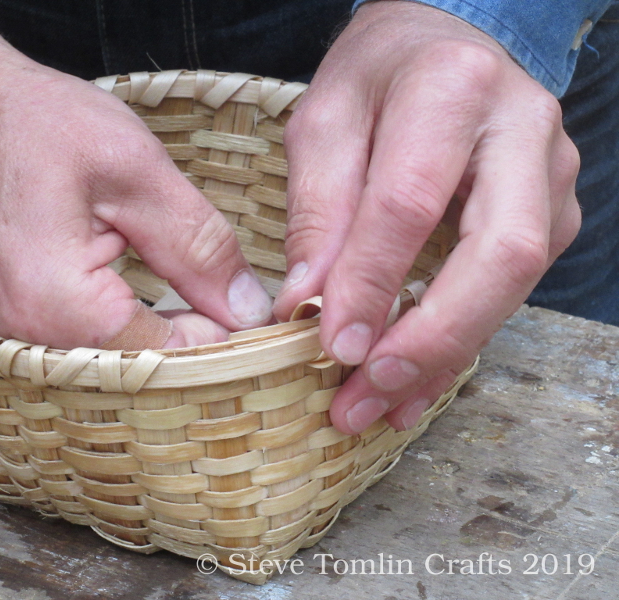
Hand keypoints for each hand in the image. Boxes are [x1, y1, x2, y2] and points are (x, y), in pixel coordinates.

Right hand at [0, 0, 272, 349]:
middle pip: (141, 368)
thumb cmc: (30, 122)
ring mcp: (8, 338)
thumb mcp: (136, 171)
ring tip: (198, 301)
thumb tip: (247, 307)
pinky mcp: (6, 324)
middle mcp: (26, 341)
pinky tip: (151, 302)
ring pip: (113, 361)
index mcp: (60, 308)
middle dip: (196, 341)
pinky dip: (124, 330)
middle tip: (232, 302)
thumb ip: (199, 246)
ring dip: (162, 336)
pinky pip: (81, 347)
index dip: (226, 337)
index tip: (257, 311)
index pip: (173, 356)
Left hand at [274, 1, 580, 432]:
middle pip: (499, 255)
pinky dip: (458, 342)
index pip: (409, 203)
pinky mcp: (550, 213)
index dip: (370, 283)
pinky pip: (509, 291)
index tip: (330, 346)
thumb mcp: (324, 122)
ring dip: (444, 357)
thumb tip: (308, 306)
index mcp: (452, 89)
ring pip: (514, 284)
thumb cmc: (377, 78)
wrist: (444, 44)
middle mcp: (521, 132)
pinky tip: (412, 381)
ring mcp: (549, 177)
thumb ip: (318, 209)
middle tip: (366, 394)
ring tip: (379, 406)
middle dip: (431, 339)